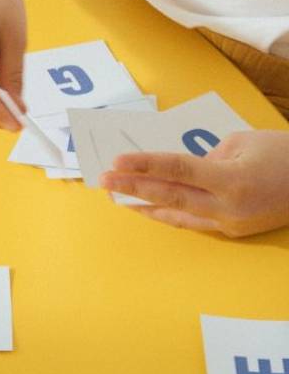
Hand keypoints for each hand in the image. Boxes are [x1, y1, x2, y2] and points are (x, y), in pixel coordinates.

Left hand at [103, 130, 288, 236]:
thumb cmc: (283, 153)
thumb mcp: (242, 142)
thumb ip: (206, 156)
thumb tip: (178, 168)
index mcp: (231, 181)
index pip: (177, 171)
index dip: (144, 166)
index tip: (116, 162)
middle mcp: (228, 207)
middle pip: (170, 196)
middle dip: (133, 188)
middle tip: (103, 181)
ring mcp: (232, 224)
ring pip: (178, 215)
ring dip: (145, 205)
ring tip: (116, 197)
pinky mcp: (235, 231)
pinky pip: (194, 222)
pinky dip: (169, 214)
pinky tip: (149, 208)